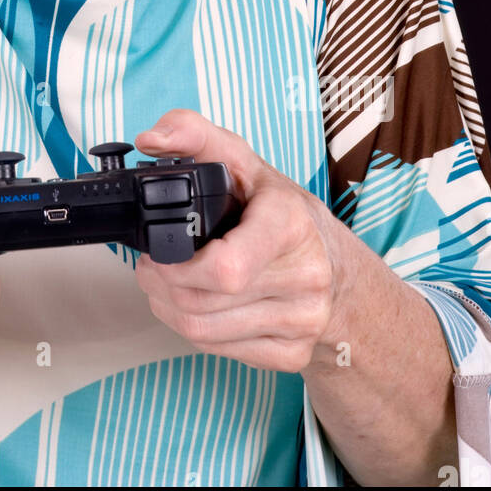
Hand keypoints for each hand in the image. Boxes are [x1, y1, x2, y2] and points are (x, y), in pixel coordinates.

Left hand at [133, 109, 351, 372]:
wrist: (339, 268)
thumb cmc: (283, 213)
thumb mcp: (244, 162)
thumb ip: (194, 135)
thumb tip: (151, 139)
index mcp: (291, 225)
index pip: (226, 268)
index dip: (179, 266)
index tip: (160, 251)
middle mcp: (304, 276)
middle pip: (201, 301)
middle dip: (159, 283)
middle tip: (151, 265)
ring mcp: (302, 321)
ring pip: (203, 331)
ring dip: (167, 308)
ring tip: (165, 284)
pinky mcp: (293, 354)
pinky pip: (219, 351)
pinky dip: (193, 331)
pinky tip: (196, 305)